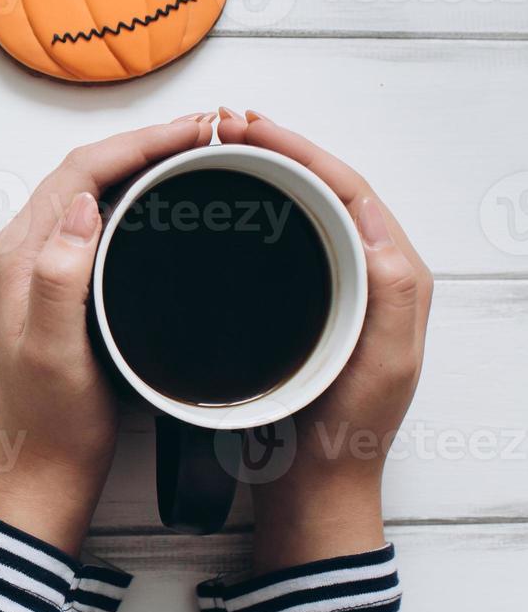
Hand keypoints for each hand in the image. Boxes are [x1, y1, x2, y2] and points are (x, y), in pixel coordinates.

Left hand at [0, 114, 215, 556]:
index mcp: (17, 256)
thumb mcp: (56, 353)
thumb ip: (59, 278)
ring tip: (197, 150)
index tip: (196, 131)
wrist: (44, 466)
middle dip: (146, 141)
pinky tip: (166, 197)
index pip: (79, 172)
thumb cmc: (53, 418)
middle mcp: (19, 250)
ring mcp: (36, 264)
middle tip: (211, 131)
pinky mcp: (56, 281)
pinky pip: (94, 216)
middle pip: (85, 169)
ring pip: (90, 188)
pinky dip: (133, 193)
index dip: (139, 143)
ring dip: (140, 162)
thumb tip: (82, 206)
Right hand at [216, 109, 433, 572]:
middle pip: (321, 186)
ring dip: (260, 170)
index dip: (300, 149)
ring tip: (218, 147)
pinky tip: (216, 205)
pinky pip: (273, 241)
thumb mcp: (384, 362)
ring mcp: (326, 288)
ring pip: (296, 208)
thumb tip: (368, 216)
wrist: (313, 486)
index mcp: (392, 276)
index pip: (347, 188)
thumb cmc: (346, 432)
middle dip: (276, 146)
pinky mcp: (293, 305)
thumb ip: (394, 290)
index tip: (252, 128)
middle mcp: (363, 273)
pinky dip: (246, 210)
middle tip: (227, 125)